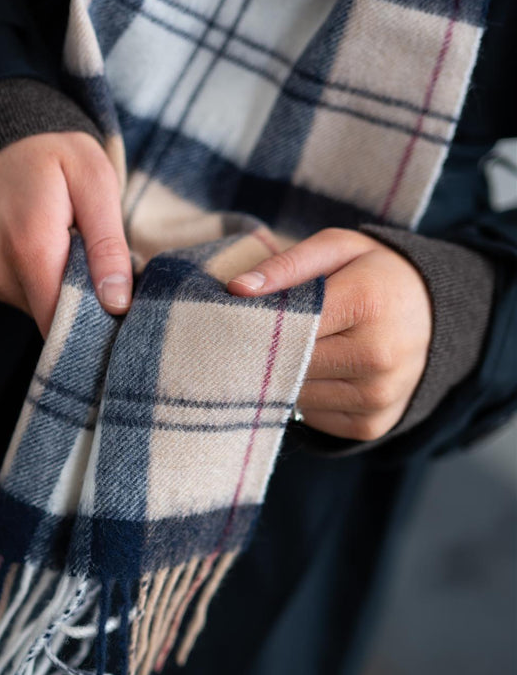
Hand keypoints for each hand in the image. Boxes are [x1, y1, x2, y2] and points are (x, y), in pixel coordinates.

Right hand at [0, 131, 131, 336]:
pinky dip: (22, 279)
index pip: (62, 319)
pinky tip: (21, 245)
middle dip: (70, 295)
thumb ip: (109, 245)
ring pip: (28, 305)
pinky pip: (5, 295)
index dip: (89, 317)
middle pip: (46, 314)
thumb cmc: (49, 155)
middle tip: (78, 253)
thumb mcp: (94, 180)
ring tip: (48, 242)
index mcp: (30, 245)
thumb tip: (116, 304)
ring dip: (46, 284)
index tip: (106, 299)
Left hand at [227, 228, 431, 441]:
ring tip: (295, 352)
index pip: (288, 325)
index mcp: (367, 302)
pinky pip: (314, 418)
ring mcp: (378, 396)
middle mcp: (378, 355)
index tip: (237, 319)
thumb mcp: (336, 249)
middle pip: (289, 364)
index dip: (258, 323)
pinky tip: (320, 374)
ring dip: (285, 378)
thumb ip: (286, 266)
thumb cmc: (375, 275)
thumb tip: (236, 290)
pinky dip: (307, 399)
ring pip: (296, 395)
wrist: (437, 314)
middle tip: (258, 337)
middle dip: (268, 353)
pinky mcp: (372, 425)